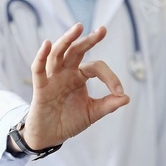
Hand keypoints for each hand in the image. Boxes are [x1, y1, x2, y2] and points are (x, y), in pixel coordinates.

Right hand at [20, 23, 129, 150]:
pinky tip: (46, 44)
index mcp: (79, 77)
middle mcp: (65, 73)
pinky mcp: (40, 88)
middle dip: (88, 40)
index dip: (110, 77)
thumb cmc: (68, 121)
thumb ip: (107, 105)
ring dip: (67, 40)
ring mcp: (52, 78)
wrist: (49, 137)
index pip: (96, 67)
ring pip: (58, 54)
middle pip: (76, 51)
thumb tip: (126, 98)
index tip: (119, 91)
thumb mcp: (91, 113)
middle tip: (102, 30)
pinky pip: (38, 70)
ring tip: (78, 28)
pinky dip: (41, 57)